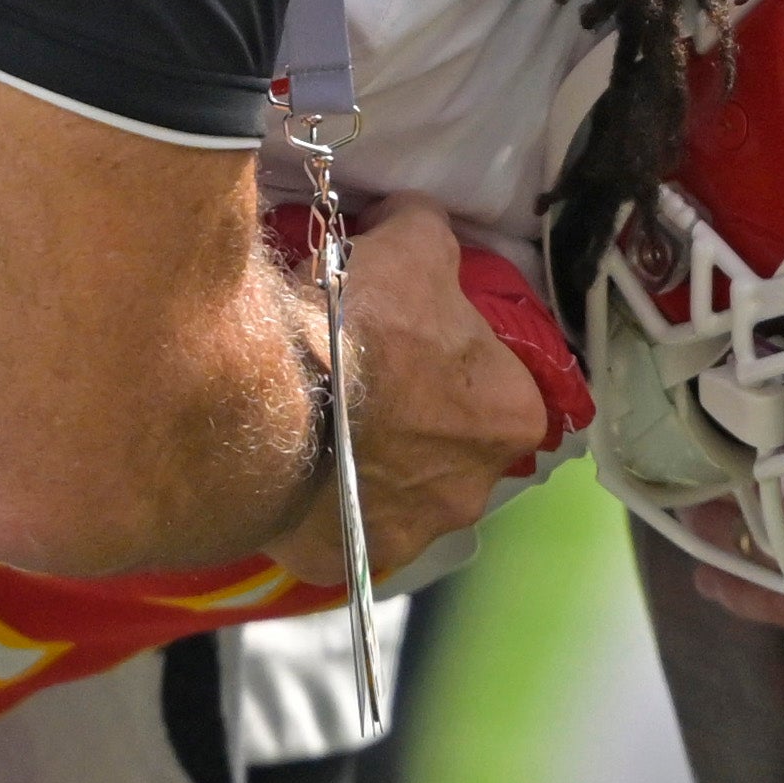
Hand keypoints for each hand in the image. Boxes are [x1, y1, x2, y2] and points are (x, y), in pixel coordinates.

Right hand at [325, 194, 584, 584]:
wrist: (271, 392)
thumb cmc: (362, 319)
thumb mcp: (413, 245)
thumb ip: (431, 235)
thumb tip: (420, 220)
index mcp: (512, 417)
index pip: (501, 395)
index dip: (460, 371)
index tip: (419, 352)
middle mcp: (474, 490)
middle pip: (451, 454)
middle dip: (417, 428)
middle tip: (366, 389)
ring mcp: (409, 535)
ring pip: (396, 499)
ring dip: (370, 472)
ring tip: (322, 431)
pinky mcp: (343, 562)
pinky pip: (337, 536)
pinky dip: (319, 510)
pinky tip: (293, 473)